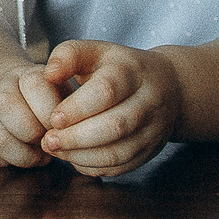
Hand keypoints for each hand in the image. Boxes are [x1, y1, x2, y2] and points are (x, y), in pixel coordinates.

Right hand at [0, 63, 59, 167]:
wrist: (22, 105)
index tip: (61, 127)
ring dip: (22, 155)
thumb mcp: (68, 100)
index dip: (50, 113)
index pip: (34, 84)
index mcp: (29, 74)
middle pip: (5, 104)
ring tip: (37, 156)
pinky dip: (4, 163)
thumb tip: (66, 132)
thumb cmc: (55, 110)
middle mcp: (0, 86)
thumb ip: (72, 109)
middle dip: (32, 132)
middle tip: (47, 143)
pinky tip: (17, 156)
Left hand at [40, 40, 181, 177]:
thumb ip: (68, 55)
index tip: (54, 118)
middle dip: (77, 137)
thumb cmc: (120, 68)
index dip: (77, 107)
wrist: (168, 87)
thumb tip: (49, 74)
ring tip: (56, 150)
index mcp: (132, 71)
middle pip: (115, 126)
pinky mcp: (150, 151)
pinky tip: (74, 158)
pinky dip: (94, 167)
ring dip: (83, 156)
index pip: (106, 91)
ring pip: (119, 152)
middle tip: (49, 140)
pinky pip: (122, 166)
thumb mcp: (96, 51)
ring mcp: (153, 129)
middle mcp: (148, 101)